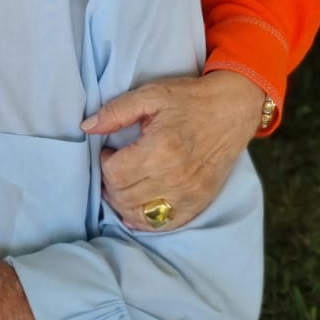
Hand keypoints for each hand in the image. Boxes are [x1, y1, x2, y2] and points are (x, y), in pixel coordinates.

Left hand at [82, 71, 265, 228]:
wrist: (232, 110)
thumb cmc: (190, 100)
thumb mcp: (151, 95)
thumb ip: (116, 111)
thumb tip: (87, 127)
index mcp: (161, 149)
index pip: (115, 173)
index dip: (105, 162)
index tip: (110, 150)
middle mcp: (175, 177)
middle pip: (124, 197)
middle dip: (111, 183)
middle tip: (116, 166)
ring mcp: (188, 195)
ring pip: (140, 215)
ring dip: (123, 202)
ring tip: (125, 182)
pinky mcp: (198, 204)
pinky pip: (164, 225)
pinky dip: (145, 220)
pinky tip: (139, 205)